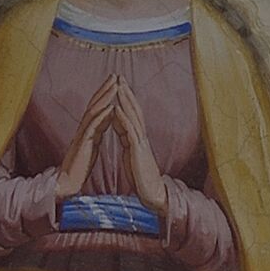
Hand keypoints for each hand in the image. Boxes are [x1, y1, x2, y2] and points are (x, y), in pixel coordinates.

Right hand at [66, 78, 134, 196]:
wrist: (67, 182)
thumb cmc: (80, 166)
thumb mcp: (93, 144)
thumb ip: (99, 130)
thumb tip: (108, 117)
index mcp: (88, 129)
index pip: (98, 107)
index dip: (106, 93)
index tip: (115, 81)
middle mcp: (84, 128)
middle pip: (95, 104)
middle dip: (105, 88)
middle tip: (116, 75)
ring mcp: (82, 135)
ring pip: (93, 111)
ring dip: (105, 97)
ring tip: (114, 85)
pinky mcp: (83, 144)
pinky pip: (92, 127)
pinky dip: (102, 116)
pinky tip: (110, 107)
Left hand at [108, 86, 172, 217]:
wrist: (152, 194)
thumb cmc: (141, 178)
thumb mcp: (131, 155)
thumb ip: (127, 141)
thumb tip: (122, 130)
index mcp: (137, 138)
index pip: (130, 114)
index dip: (124, 99)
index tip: (117, 85)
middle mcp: (141, 137)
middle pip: (134, 110)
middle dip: (126, 92)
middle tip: (119, 76)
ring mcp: (141, 143)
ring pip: (133, 116)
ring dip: (125, 100)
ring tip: (118, 85)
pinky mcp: (138, 151)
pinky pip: (130, 131)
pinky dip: (123, 118)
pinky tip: (117, 108)